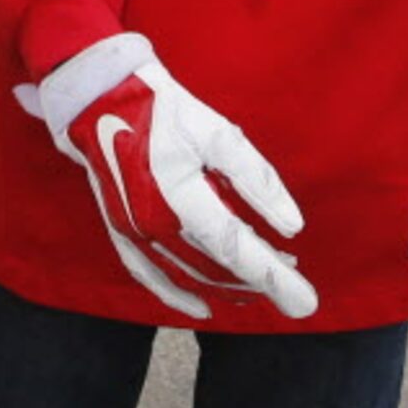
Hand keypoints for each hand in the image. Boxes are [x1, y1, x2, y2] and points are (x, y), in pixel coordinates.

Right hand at [26, 34, 317, 319]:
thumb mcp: (219, 134)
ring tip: (263, 288)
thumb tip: (294, 226)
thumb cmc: (166, 111)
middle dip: (258, 284)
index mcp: (179, 198)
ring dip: (228, 288)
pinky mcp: (121, 233)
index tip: (305, 302)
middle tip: (296, 289)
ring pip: (188, 278)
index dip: (273, 278)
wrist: (102, 100)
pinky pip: (150, 277)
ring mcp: (133, 233)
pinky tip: (203, 307)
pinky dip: (177, 295)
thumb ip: (258, 181)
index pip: (236, 249)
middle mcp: (153, 225)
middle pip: (215, 270)